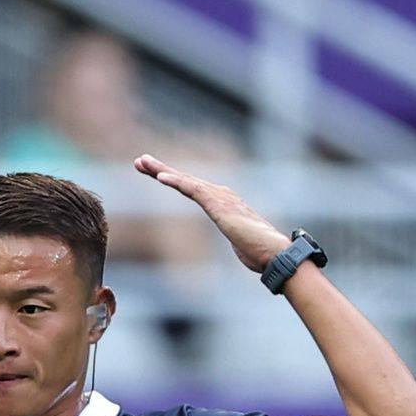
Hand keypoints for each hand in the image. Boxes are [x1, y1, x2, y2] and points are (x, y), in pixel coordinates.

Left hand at [134, 153, 294, 272]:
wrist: (275, 254)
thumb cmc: (261, 252)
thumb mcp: (241, 242)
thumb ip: (236, 237)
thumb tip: (242, 245)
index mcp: (224, 204)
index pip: (193, 189)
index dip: (174, 180)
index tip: (155, 174)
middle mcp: (221, 196)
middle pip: (186, 180)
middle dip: (162, 169)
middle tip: (140, 161)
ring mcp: (220, 198)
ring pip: (186, 180)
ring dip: (162, 170)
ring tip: (142, 162)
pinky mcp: (218, 205)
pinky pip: (193, 189)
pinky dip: (176, 181)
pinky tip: (160, 177)